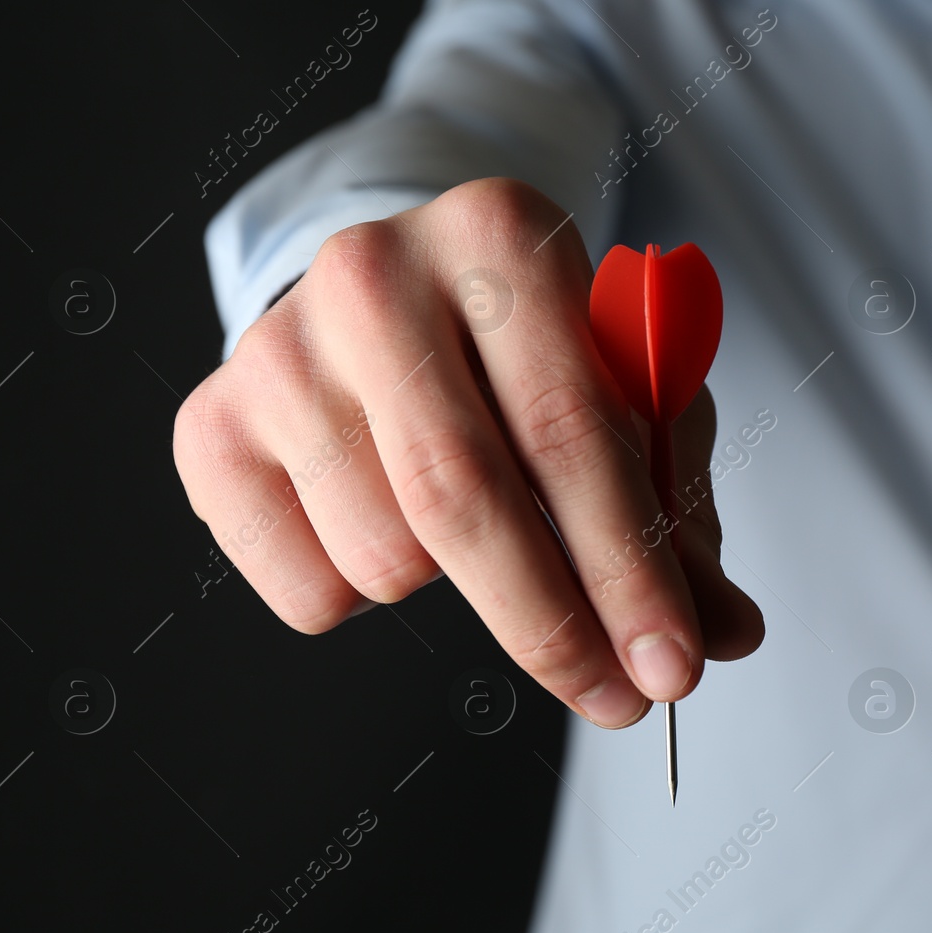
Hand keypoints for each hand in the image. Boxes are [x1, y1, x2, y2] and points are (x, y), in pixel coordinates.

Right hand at [173, 178, 764, 727]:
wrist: (395, 300)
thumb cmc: (526, 353)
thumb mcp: (620, 397)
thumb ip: (671, 506)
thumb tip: (724, 632)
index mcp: (498, 233)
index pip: (568, 426)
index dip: (628, 565)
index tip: (675, 667)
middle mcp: (372, 272)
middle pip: (461, 496)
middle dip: (552, 623)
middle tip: (617, 699)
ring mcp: (274, 347)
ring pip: (384, 556)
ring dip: (454, 591)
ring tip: (466, 527)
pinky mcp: (208, 425)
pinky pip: (307, 592)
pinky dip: (367, 600)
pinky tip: (380, 522)